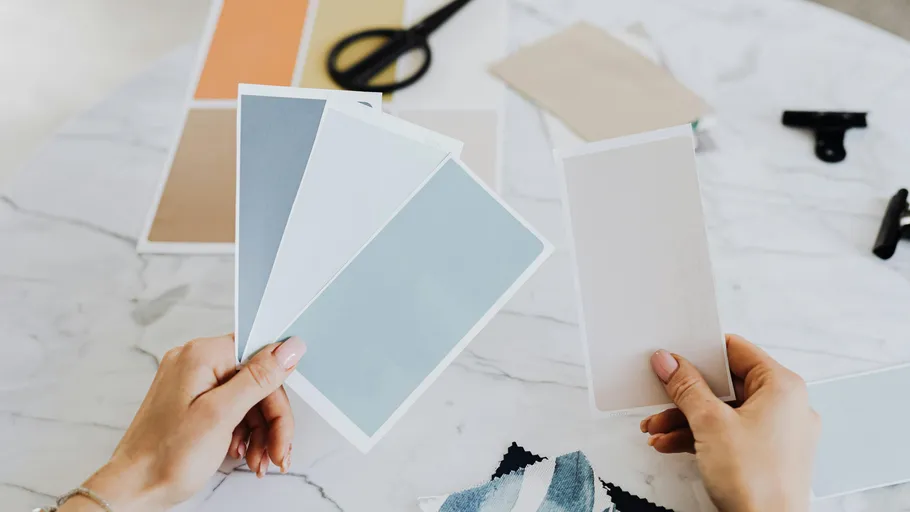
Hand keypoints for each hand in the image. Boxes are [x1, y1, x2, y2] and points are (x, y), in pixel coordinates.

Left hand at [61, 335, 305, 511]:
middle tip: (276, 452)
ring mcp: (193, 382)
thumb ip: (259, 378)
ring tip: (259, 460)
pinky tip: (244, 454)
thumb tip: (289, 347)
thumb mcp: (221, 415)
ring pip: (247, 398)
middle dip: (271, 421)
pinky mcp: (192, 402)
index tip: (285, 422)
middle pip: (256, 382)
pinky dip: (243, 433)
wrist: (133, 490)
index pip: (261, 358)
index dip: (277, 393)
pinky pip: (232, 408)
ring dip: (260, 432)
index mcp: (201, 355)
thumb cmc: (165, 458)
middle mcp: (196, 362)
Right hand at [641, 334, 819, 511]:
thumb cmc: (758, 483)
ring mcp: (778, 433)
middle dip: (686, 395)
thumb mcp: (710, 424)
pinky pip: (729, 434)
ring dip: (686, 419)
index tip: (675, 357)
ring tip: (657, 428)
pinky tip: (671, 444)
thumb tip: (670, 362)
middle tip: (660, 395)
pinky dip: (700, 437)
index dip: (702, 353)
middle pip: (726, 385)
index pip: (737, 351)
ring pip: (724, 412)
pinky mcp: (767, 455)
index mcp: (783, 387)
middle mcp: (786, 406)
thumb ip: (686, 387)